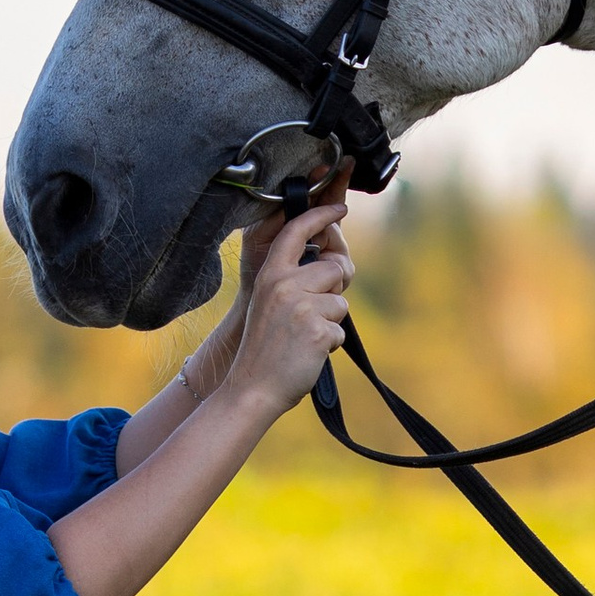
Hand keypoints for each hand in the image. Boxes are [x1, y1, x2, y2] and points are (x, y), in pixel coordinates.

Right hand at [222, 197, 352, 416]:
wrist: (253, 388)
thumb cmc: (266, 348)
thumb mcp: (271, 303)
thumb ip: (295, 281)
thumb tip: (335, 265)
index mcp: (270, 274)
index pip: (297, 231)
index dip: (321, 217)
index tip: (340, 208)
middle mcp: (284, 284)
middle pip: (334, 269)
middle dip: (334, 291)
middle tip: (312, 316)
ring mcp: (301, 306)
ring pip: (341, 302)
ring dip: (330, 321)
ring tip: (304, 337)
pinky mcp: (317, 329)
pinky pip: (341, 328)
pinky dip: (330, 343)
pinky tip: (308, 353)